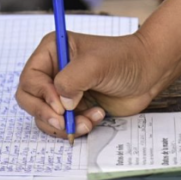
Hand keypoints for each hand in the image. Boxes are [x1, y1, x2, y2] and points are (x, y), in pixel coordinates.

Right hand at [16, 31, 164, 139]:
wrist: (150, 73)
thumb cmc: (125, 60)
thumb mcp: (96, 64)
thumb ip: (71, 80)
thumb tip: (61, 103)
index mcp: (52, 52)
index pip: (30, 78)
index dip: (41, 95)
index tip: (60, 106)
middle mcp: (53, 71)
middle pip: (29, 100)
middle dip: (45, 114)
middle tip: (63, 123)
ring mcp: (63, 92)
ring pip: (45, 117)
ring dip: (64, 124)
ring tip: (88, 121)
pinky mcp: (75, 108)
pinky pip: (63, 125)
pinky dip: (77, 127)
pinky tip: (97, 117)